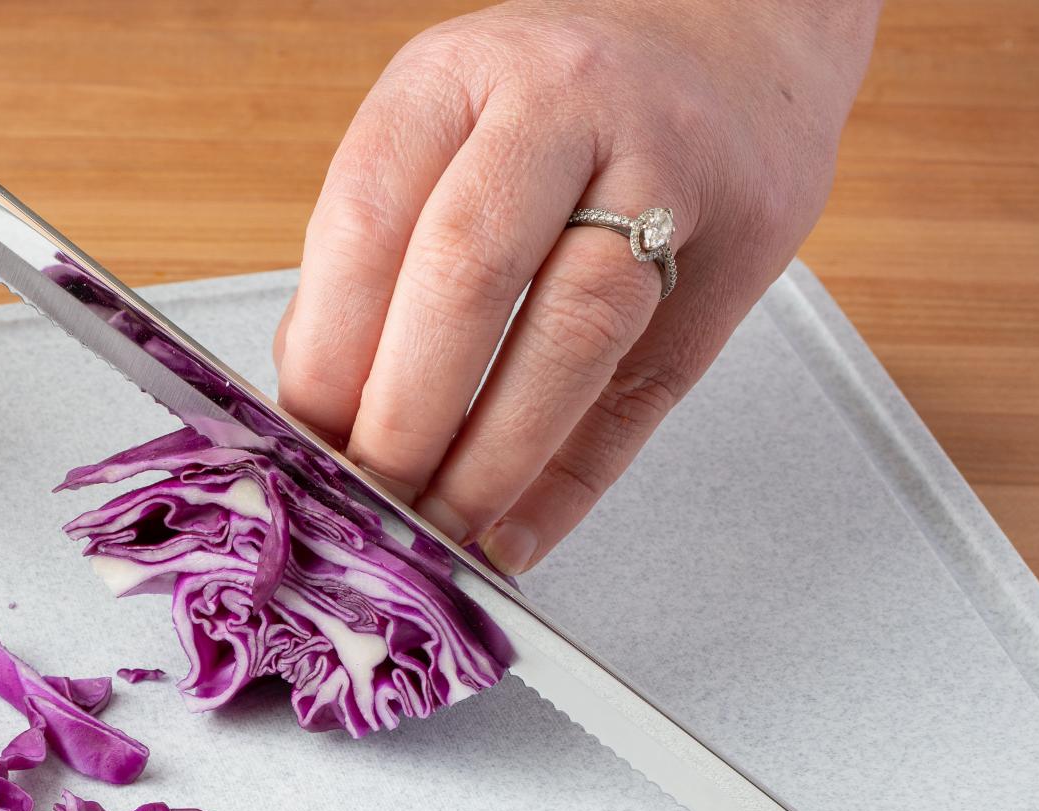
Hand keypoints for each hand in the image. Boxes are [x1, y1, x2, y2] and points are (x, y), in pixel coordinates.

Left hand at [272, 0, 879, 572]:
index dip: (329, 354)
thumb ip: (379, 260)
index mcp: (458, 75)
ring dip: (493, 459)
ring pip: (572, 331)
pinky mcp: (734, 252)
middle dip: (405, 414)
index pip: (369, 221)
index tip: (304, 444)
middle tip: (369, 498)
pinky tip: (518, 533)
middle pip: (468, 273)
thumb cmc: (561, 105)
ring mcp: (664, 171)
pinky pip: (643, 392)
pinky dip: (572, 483)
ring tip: (440, 528)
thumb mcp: (445, 134)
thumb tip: (318, 418)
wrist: (735, 38)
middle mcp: (562, 106)